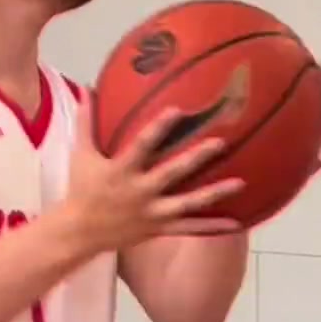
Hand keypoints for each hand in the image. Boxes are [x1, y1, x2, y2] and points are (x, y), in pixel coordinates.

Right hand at [67, 90, 244, 251]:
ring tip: (240, 183)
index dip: (160, 128)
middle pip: (173, 172)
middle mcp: (140, 192)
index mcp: (121, 170)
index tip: (178, 110)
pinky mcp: (159, 229)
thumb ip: (86, 121)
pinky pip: (190, 228)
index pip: (142, 145)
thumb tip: (88, 88)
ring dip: (214, 193)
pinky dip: (213, 227)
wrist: (79, 233)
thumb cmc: (82, 189)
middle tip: (221, 142)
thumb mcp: (81, 154)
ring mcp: (152, 213)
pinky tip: (237, 223)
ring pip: (188, 203)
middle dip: (197, 157)